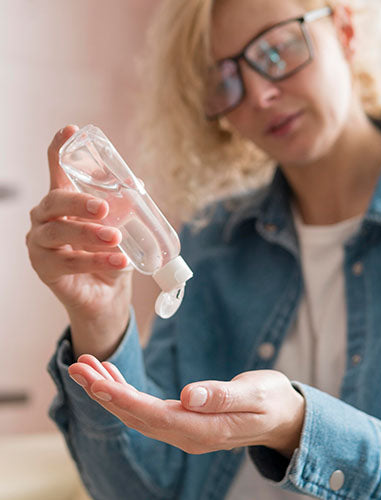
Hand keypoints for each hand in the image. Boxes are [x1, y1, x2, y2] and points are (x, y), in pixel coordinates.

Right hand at [25, 126, 132, 358]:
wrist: (106, 293)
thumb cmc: (111, 254)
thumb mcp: (122, 228)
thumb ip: (125, 207)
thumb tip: (137, 184)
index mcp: (65, 202)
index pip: (58, 170)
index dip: (60, 150)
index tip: (71, 130)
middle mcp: (47, 218)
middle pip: (55, 201)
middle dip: (79, 202)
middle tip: (104, 208)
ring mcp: (41, 242)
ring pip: (59, 232)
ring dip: (90, 234)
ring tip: (116, 238)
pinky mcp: (45, 268)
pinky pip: (69, 262)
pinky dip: (97, 261)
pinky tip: (119, 261)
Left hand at [68, 356, 304, 456]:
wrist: (282, 416)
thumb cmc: (272, 401)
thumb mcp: (255, 394)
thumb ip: (223, 397)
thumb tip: (189, 395)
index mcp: (203, 429)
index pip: (153, 415)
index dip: (122, 398)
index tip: (95, 380)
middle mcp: (187, 434)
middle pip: (136, 416)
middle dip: (104, 392)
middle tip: (77, 366)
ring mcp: (184, 430)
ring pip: (137, 413)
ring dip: (110, 391)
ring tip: (87, 366)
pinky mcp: (184, 420)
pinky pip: (147, 408)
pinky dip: (127, 391)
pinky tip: (113, 376)